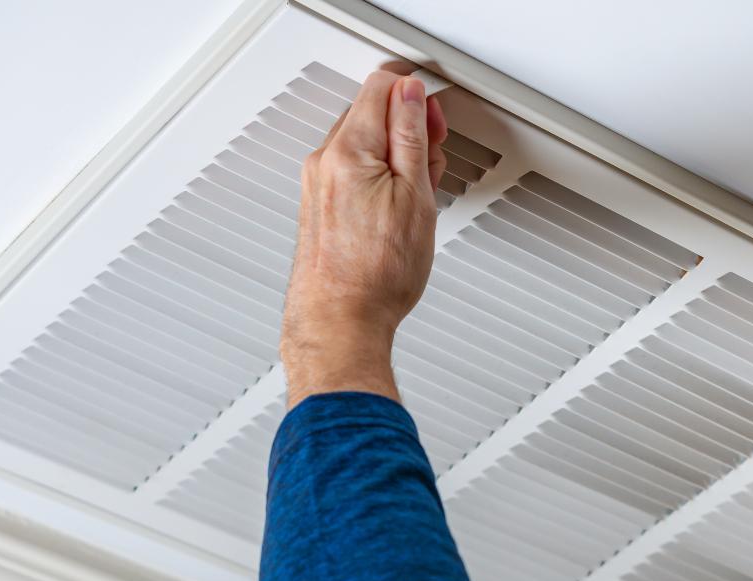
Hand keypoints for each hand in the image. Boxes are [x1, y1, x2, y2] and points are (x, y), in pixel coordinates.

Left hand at [281, 70, 447, 408]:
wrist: (341, 323)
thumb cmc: (377, 275)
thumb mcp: (415, 196)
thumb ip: (412, 135)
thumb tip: (411, 95)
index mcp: (348, 150)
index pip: (380, 87)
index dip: (416, 95)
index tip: (434, 117)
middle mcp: (324, 161)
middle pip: (370, 112)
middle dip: (408, 126)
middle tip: (433, 160)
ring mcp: (318, 183)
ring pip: (363, 143)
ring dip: (395, 155)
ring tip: (418, 193)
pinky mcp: (319, 205)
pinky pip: (352, 170)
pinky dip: (378, 176)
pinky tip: (397, 208)